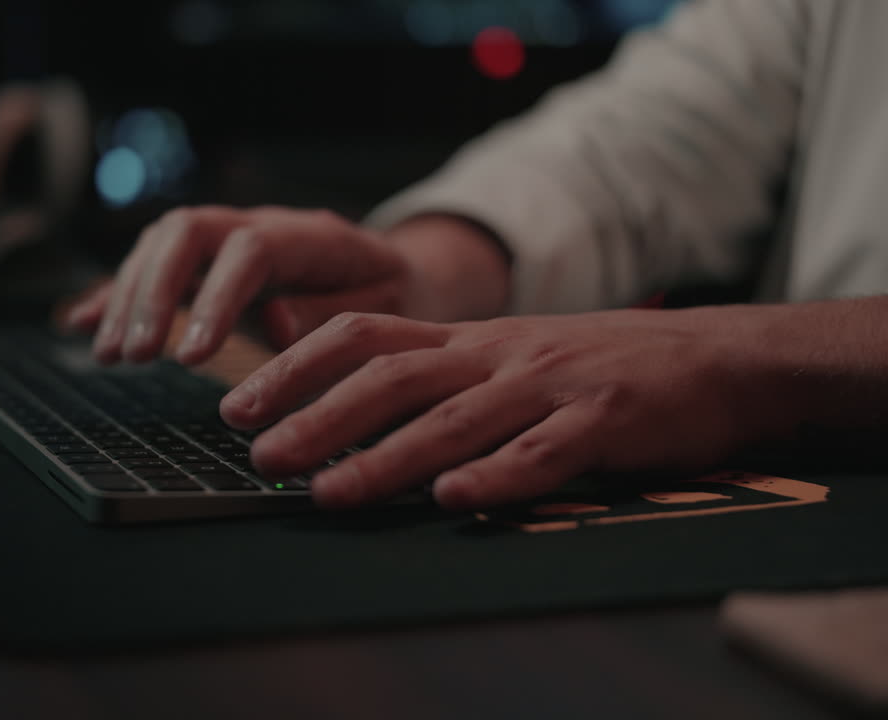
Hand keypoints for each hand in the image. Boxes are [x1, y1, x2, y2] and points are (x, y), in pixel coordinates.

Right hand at [63, 206, 412, 364]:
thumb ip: (331, 314)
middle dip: (153, 291)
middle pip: (187, 231)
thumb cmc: (396, 298)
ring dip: (128, 297)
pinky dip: (116, 295)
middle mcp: (259, 224)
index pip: (248, 248)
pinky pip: (153, 268)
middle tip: (135, 355)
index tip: (190, 357)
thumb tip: (273, 321)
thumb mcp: (387, 310)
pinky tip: (82, 323)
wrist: (397, 275)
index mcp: (310, 235)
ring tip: (109, 355)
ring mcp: (228, 239)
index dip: (214, 298)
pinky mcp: (208, 264)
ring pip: (161, 245)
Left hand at [220, 307, 798, 509]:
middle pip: (392, 376)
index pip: (364, 335)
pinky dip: (497, 475)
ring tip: (329, 493)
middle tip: (261, 455)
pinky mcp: (604, 421)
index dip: (296, 368)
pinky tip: (455, 499)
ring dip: (385, 457)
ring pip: (454, 418)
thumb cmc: (600, 367)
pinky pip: (544, 452)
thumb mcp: (511, 357)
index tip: (240, 403)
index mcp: (470, 339)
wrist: (716, 358)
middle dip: (318, 416)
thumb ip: (444, 379)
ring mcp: (550, 384)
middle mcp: (497, 354)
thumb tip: (355, 416)